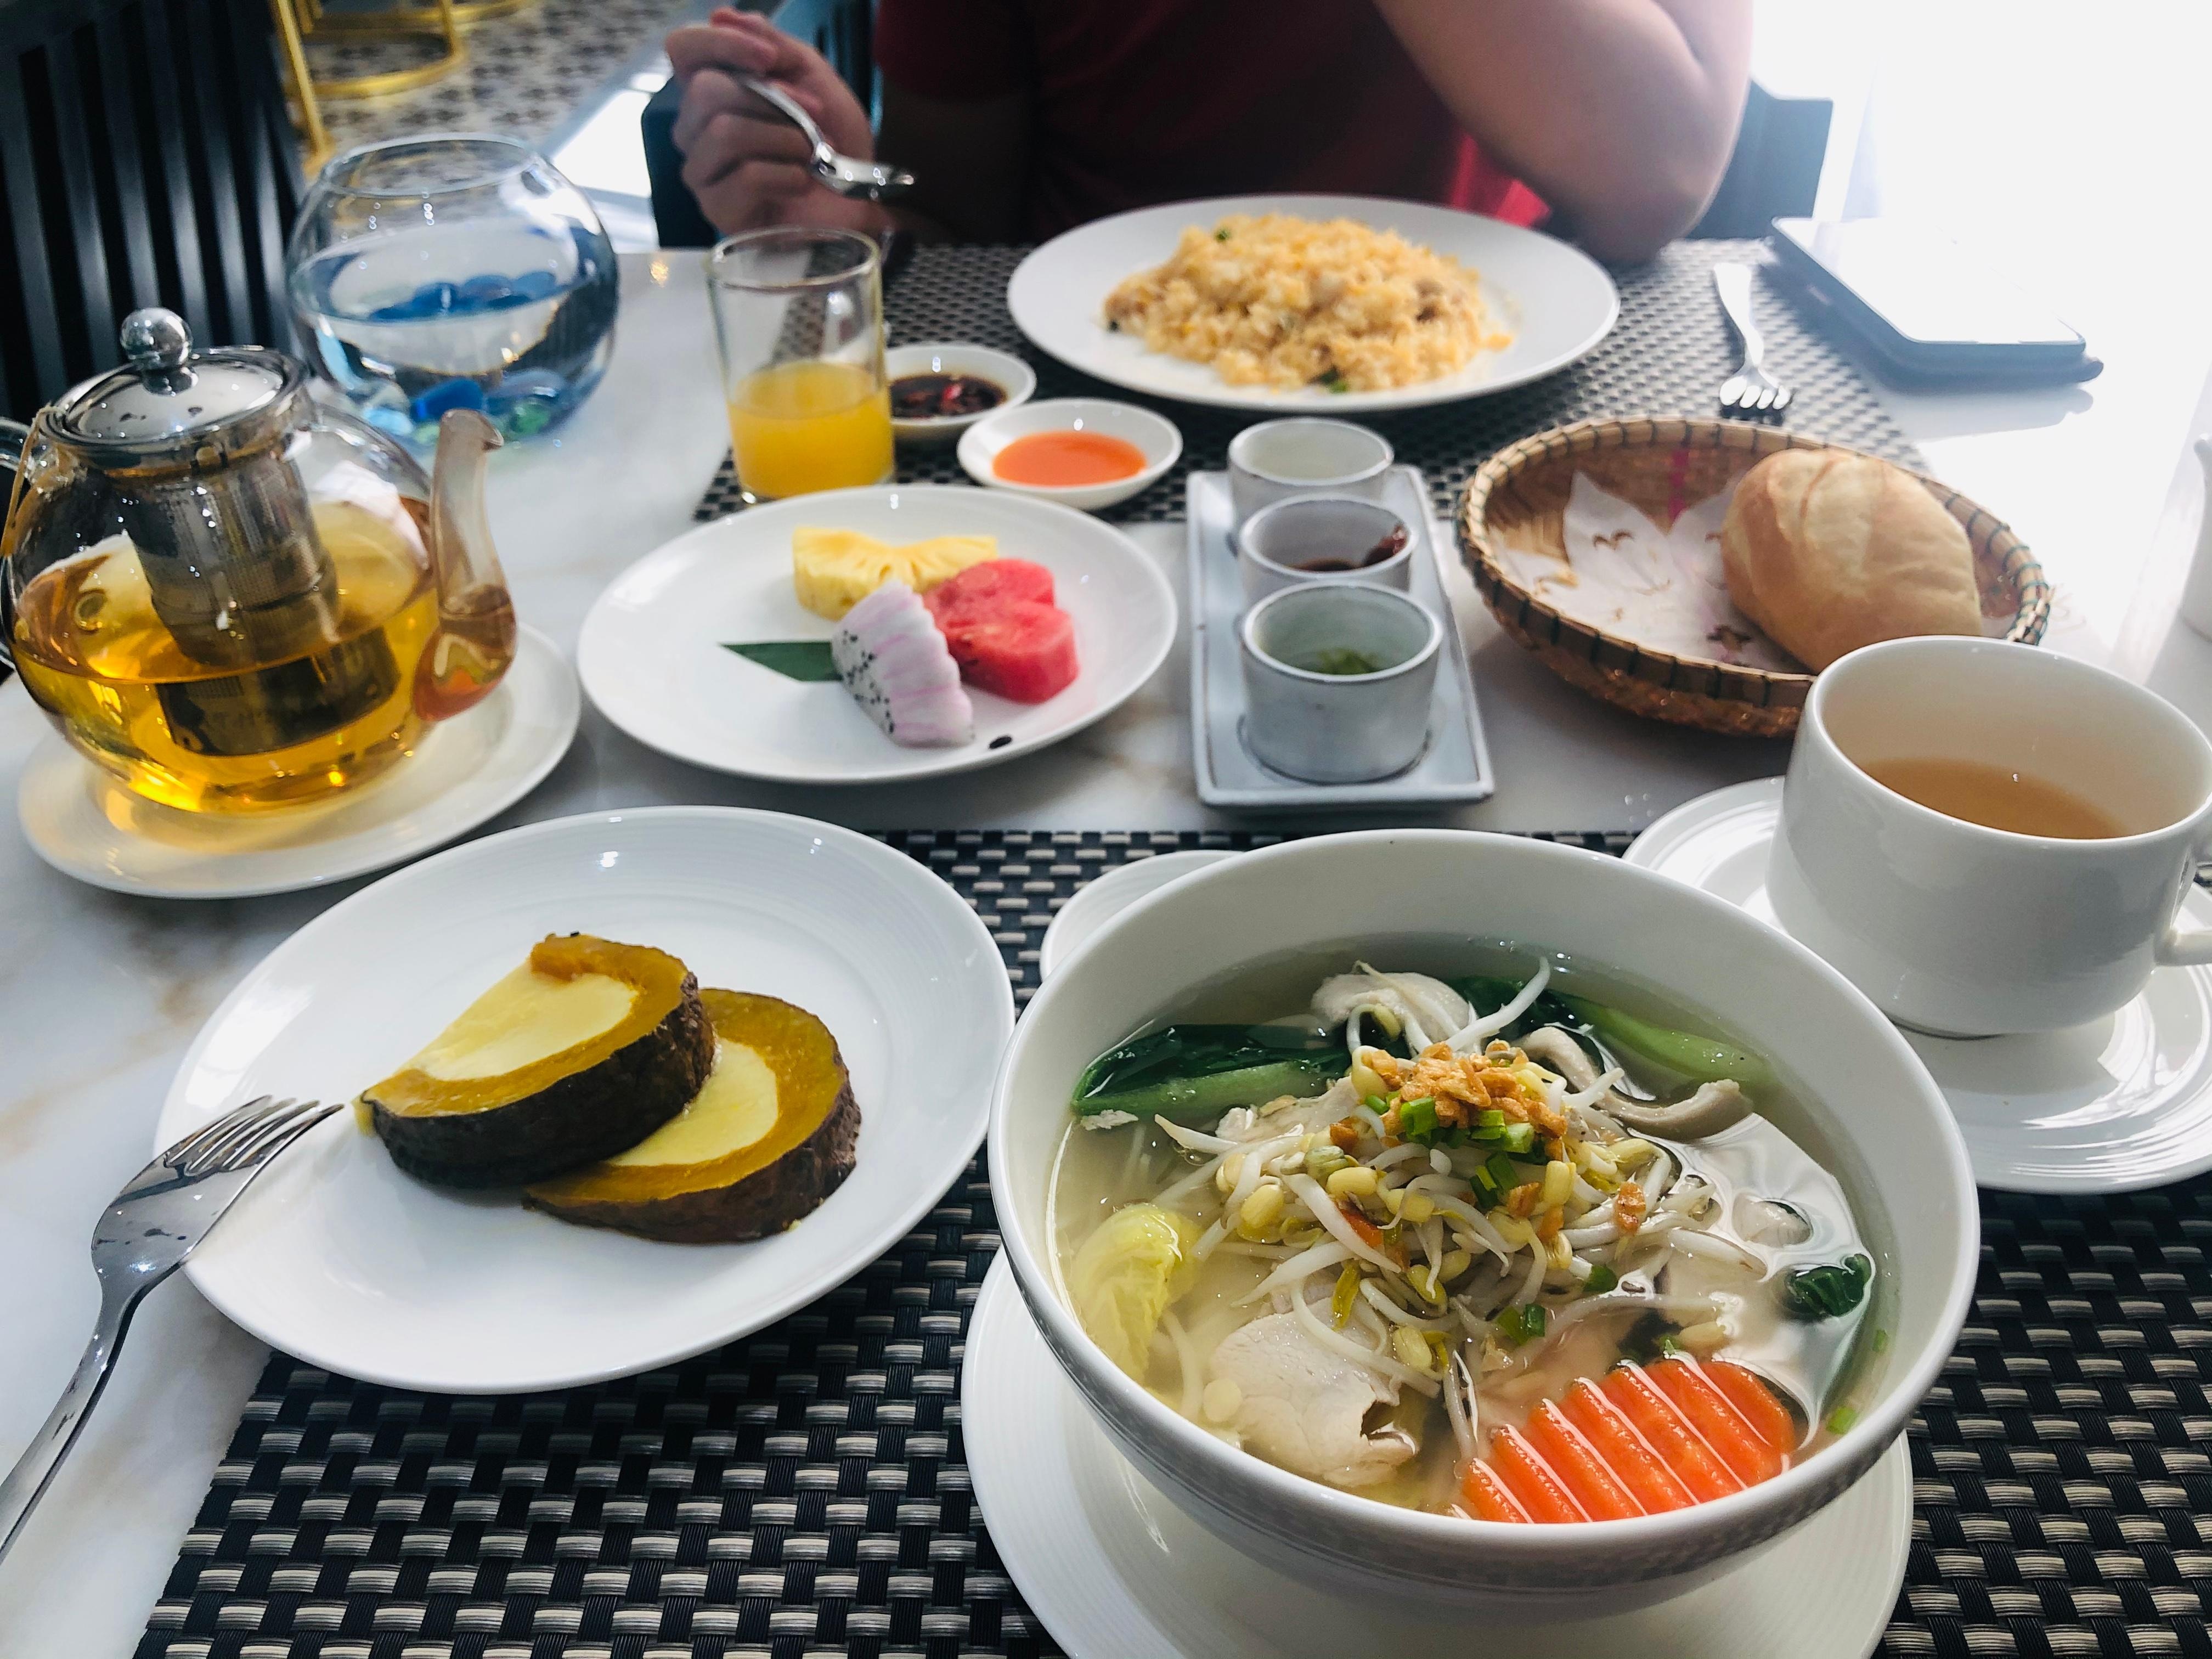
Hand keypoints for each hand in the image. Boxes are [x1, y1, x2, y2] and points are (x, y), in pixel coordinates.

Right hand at [666, 9, 888, 235]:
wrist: (860, 201)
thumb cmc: (834, 142)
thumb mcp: (813, 78)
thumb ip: (773, 44)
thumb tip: (722, 15)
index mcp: (712, 91)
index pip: (682, 50)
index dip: (719, 44)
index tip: (769, 58)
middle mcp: (696, 130)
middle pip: (705, 92)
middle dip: (772, 102)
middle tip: (814, 118)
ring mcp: (702, 172)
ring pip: (725, 133)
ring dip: (785, 139)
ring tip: (811, 154)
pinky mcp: (718, 210)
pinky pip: (747, 176)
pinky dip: (789, 176)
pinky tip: (802, 184)